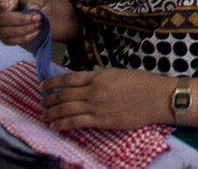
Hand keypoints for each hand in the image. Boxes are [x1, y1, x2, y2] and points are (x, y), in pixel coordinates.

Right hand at [0, 0, 50, 45]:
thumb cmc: (35, 3)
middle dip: (21, 19)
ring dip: (25, 29)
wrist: (40, 16)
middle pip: (2, 18)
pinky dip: (24, 38)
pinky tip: (35, 32)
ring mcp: (0, 27)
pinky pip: (11, 41)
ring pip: (6, 31)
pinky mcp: (5, 38)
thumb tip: (33, 8)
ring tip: (38, 24)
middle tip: (37, 17)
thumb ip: (36, 1)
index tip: (3, 4)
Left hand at [41, 68, 172, 130]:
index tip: (43, 85)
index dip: (52, 82)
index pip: (69, 78)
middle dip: (49, 99)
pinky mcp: (101, 120)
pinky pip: (76, 122)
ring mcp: (96, 106)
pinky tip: (55, 125)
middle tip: (41, 103)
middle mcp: (94, 90)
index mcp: (98, 76)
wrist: (156, 98)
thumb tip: (90, 75)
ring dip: (52, 113)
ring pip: (66, 109)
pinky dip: (62, 124)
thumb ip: (102, 74)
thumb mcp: (120, 72)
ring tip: (44, 116)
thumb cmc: (142, 83)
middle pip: (64, 95)